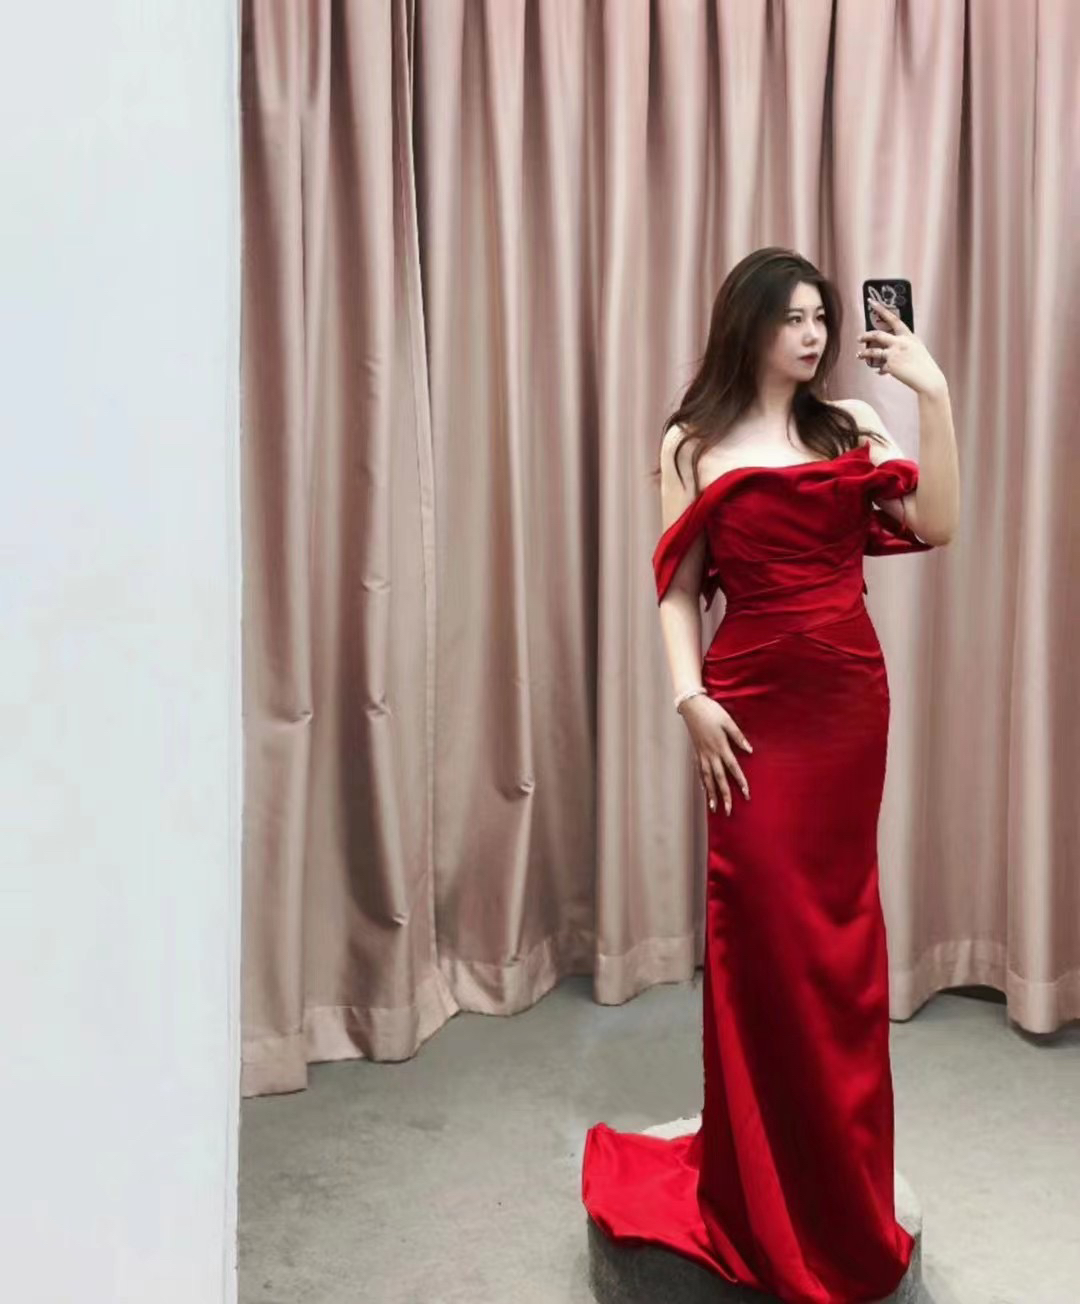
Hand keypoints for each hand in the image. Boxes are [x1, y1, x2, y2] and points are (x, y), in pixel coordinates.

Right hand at [678, 695, 751, 815]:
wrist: (691, 706)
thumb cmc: (712, 711)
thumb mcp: (728, 721)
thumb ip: (738, 737)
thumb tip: (749, 750)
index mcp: (720, 746)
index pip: (733, 768)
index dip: (740, 781)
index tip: (746, 794)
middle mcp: (710, 754)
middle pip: (719, 779)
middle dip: (724, 796)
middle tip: (728, 811)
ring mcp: (701, 754)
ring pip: (707, 778)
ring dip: (711, 794)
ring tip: (713, 807)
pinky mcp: (696, 752)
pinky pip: (700, 771)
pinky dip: (703, 782)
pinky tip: (705, 790)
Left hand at [856, 300, 946, 396]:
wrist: (928, 379)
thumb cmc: (923, 363)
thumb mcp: (916, 347)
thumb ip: (903, 342)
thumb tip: (889, 343)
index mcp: (908, 335)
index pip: (892, 318)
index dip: (880, 309)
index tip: (870, 302)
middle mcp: (900, 342)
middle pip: (877, 335)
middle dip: (865, 336)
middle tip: (859, 338)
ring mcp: (894, 354)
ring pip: (872, 352)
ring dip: (863, 354)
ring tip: (858, 355)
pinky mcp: (890, 366)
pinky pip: (880, 367)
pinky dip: (880, 370)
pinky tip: (881, 372)